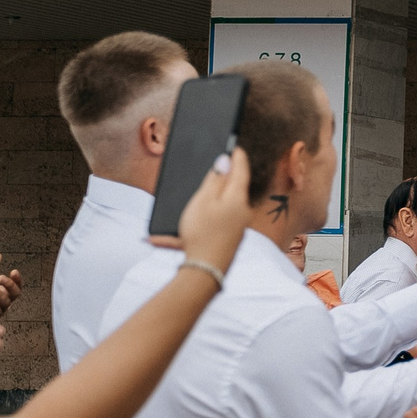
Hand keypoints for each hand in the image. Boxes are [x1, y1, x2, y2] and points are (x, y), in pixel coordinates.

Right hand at [164, 148, 254, 269]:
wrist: (205, 271)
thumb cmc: (203, 234)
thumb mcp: (203, 201)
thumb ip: (215, 180)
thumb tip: (225, 161)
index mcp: (238, 198)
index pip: (241, 170)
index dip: (238, 156)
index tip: (236, 146)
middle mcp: (243, 212)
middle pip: (233, 189)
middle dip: (223, 178)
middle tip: (219, 164)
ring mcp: (238, 227)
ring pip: (221, 208)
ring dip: (206, 203)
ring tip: (196, 195)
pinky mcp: (229, 239)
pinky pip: (213, 225)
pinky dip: (199, 223)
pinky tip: (173, 233)